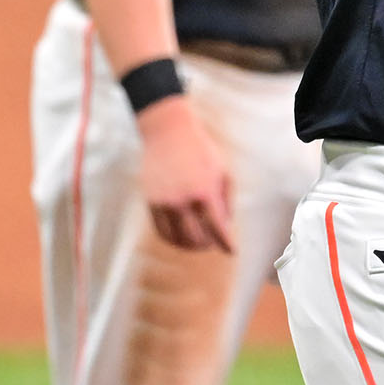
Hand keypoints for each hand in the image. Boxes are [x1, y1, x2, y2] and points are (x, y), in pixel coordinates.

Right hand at [137, 94, 234, 252]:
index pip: (217, 227)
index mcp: (205, 191)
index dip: (226, 243)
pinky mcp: (151, 203)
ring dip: (190, 246)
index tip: (232, 251)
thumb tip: (224, 226)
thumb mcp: (222, 170)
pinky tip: (181, 238)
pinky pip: (161, 231)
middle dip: (208, 244)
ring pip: (177, 239)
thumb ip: (225, 200)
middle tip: (213, 244)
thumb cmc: (200, 150)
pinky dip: (172, 239)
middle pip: (196, 238)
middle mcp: (184, 201)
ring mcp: (165, 203)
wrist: (168, 133)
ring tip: (198, 243)